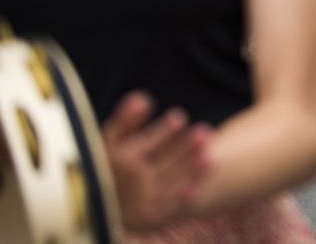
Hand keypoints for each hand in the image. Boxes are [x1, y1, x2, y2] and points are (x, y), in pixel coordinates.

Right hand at [101, 92, 211, 232]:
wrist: (106, 202)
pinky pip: (165, 209)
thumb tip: (142, 98)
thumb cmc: (114, 162)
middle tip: (203, 132)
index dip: (162, 132)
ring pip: (166, 182)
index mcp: (114, 158)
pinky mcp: (148, 217)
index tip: (180, 118)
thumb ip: (126, 119)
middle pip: (158, 162)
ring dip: (188, 169)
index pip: (140, 144)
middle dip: (181, 148)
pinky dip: (178, 200)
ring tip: (209, 154)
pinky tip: (193, 189)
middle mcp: (125, 180)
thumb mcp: (113, 138)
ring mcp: (137, 199)